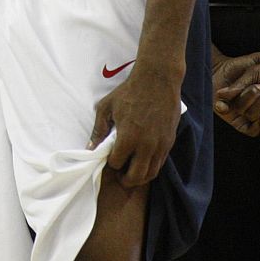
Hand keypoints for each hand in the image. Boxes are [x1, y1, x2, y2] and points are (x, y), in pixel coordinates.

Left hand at [88, 64, 180, 188]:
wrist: (157, 81)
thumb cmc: (128, 92)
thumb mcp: (106, 107)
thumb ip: (99, 129)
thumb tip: (90, 147)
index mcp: (128, 137)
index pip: (117, 163)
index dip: (111, 163)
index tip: (108, 158)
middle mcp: (146, 146)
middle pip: (136, 176)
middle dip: (125, 179)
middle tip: (120, 176)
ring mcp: (160, 145)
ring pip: (151, 173)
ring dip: (140, 177)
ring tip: (131, 172)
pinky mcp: (169, 142)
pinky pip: (160, 163)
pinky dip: (151, 167)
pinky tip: (143, 161)